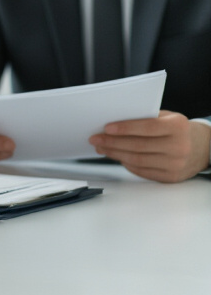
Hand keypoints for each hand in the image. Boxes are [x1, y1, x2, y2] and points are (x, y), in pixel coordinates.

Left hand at [90, 111, 210, 182]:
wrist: (202, 147)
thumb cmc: (178, 129)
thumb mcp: (167, 117)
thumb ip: (145, 118)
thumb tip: (113, 122)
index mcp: (178, 126)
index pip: (146, 127)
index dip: (124, 128)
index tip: (106, 128)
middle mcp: (179, 146)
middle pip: (138, 146)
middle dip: (112, 142)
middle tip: (95, 139)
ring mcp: (176, 164)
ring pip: (137, 160)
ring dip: (115, 154)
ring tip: (101, 148)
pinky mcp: (171, 177)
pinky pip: (142, 171)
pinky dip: (126, 164)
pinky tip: (117, 156)